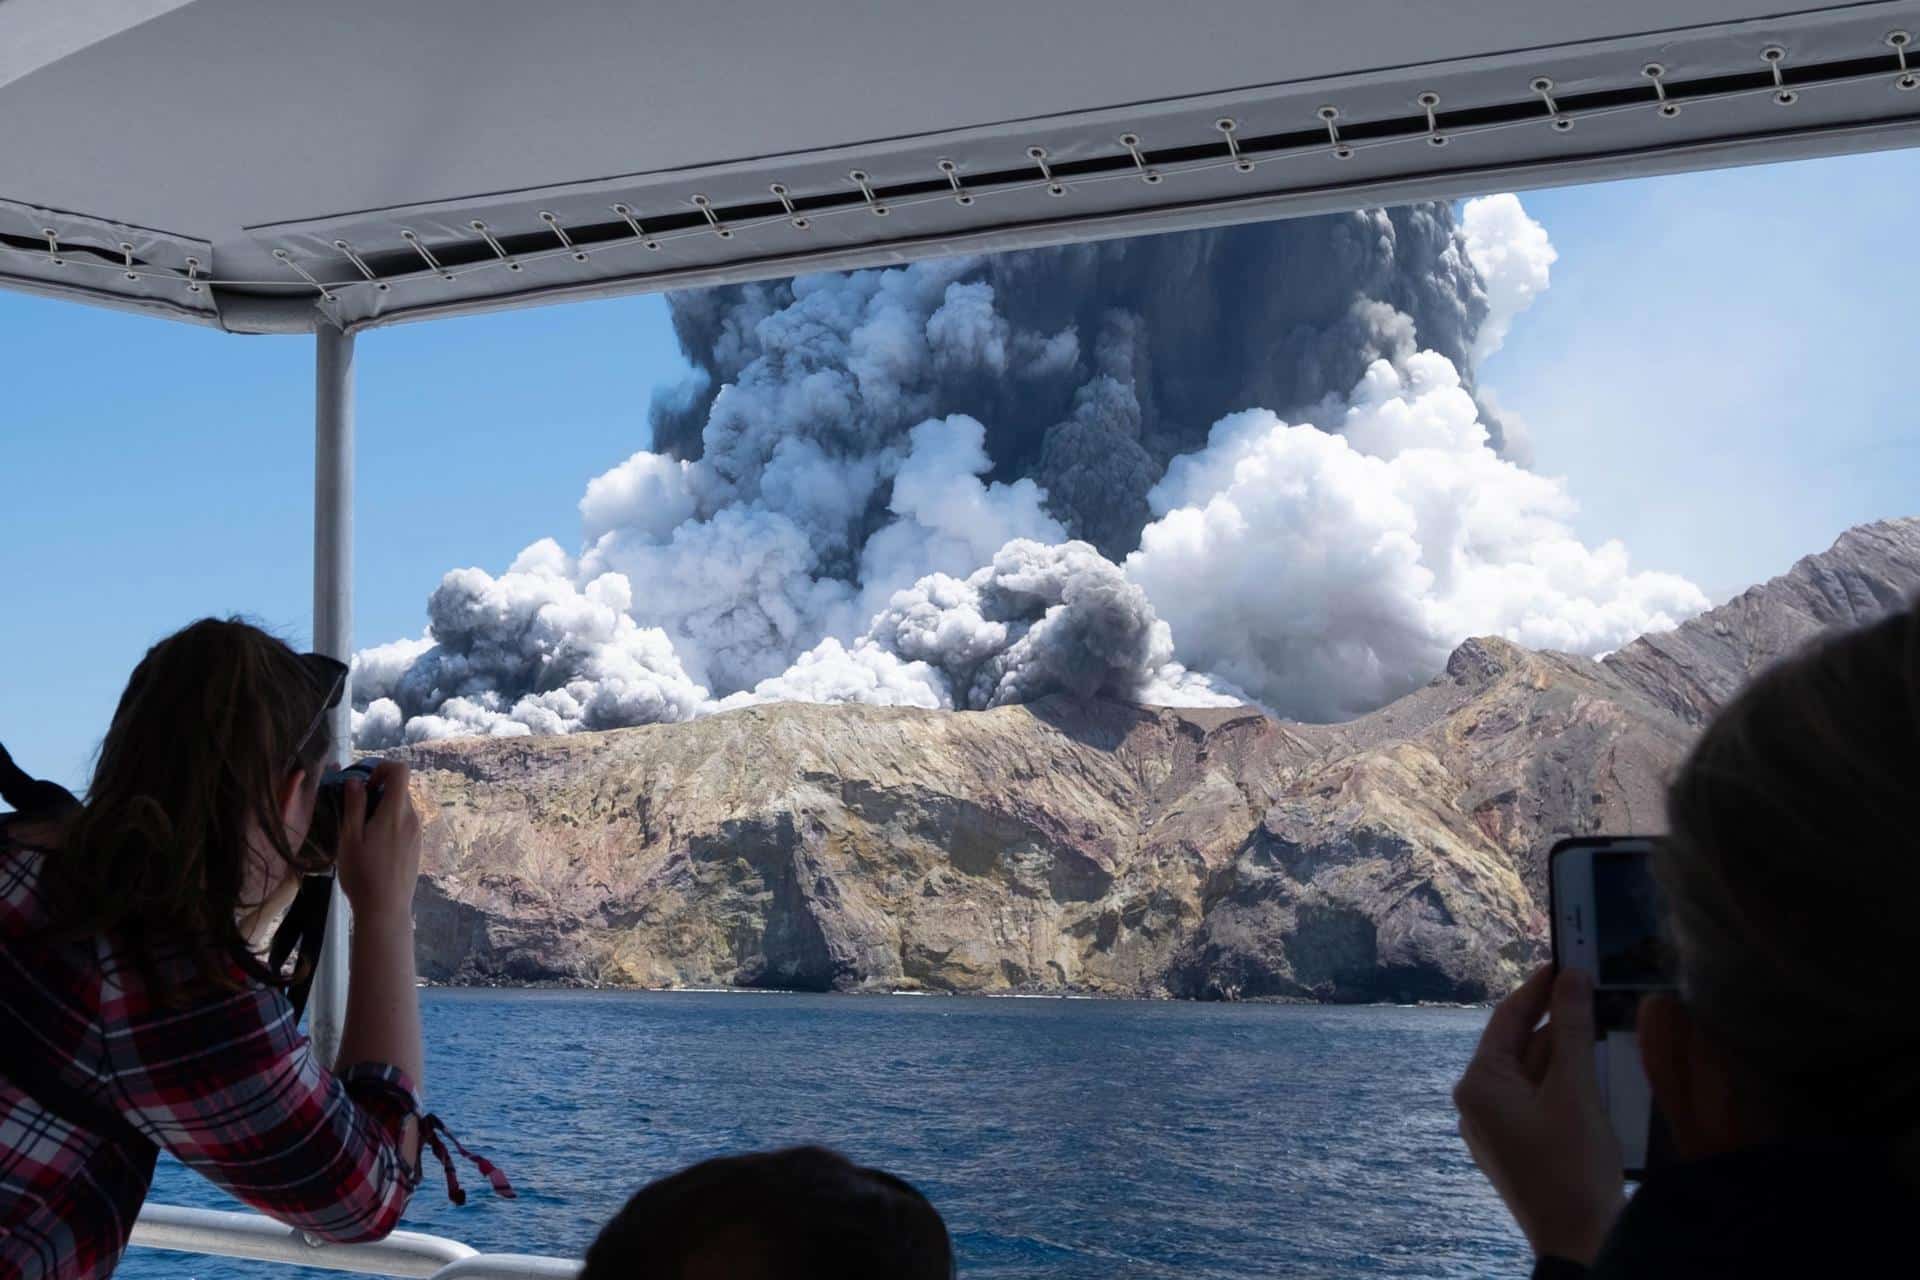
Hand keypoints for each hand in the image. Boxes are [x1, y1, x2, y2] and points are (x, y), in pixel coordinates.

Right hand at [333, 760, 421, 922]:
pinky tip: (374, 846)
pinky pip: (405, 823)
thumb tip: (355, 781)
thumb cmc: (363, 873)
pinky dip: (389, 823)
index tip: (364, 785)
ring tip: (362, 833)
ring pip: (402, 807)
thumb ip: (354, 806)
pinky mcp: (417, 846)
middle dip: (377, 792)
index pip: (401, 771)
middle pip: (400, 789)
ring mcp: (417, 833)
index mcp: (396, 812)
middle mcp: (412, 818)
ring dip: (382, 809)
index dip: (382, 768)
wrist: (386, 909)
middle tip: (355, 812)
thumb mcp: (350, 838)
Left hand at [1454, 965, 1625, 1264]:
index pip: (1507, 1018)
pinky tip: (1596, 1072)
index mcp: (1479, 1084)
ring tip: (1603, 1024)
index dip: (1538, 987)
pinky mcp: (1517, 1147)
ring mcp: (1495, 1129)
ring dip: (1566, 1052)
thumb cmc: (1574, 1168)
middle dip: (1558, 1021)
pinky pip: (1538, 1100)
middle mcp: (1477, 1104)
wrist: (1581, 1242)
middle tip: (1594, 989)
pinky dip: (1565, 1082)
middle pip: (1520, 1045)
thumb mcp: (1576, 1090)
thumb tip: (1571, 977)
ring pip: (1533, 1073)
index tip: (1565, 959)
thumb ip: (1573, 1029)